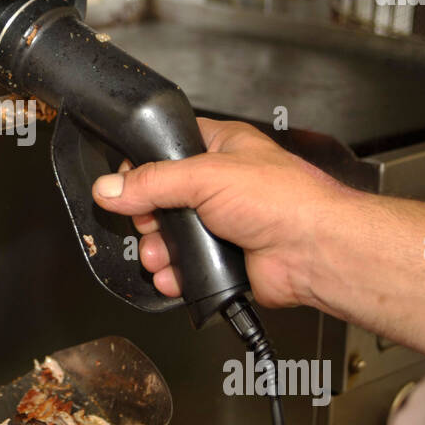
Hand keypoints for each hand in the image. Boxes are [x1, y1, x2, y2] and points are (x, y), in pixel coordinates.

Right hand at [91, 118, 352, 309]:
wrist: (315, 252)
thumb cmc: (285, 200)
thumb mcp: (205, 176)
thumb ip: (151, 182)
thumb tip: (109, 188)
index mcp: (221, 148)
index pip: (167, 149)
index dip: (142, 166)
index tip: (124, 184)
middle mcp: (222, 184)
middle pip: (163, 199)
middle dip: (148, 217)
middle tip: (145, 223)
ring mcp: (224, 224)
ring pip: (173, 236)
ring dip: (158, 250)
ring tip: (157, 256)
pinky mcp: (226, 258)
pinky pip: (188, 267)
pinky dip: (176, 274)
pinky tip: (172, 276)